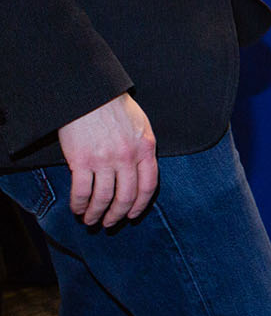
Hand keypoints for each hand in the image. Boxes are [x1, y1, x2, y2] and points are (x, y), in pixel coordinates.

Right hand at [57, 93, 158, 226]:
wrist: (90, 92)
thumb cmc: (114, 105)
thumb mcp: (141, 125)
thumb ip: (142, 148)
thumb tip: (141, 169)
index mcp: (146, 149)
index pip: (148, 186)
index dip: (139, 205)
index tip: (132, 215)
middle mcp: (128, 157)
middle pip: (126, 196)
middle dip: (117, 215)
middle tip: (109, 223)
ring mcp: (105, 160)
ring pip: (103, 198)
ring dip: (96, 213)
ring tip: (90, 220)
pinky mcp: (81, 160)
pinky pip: (82, 191)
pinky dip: (79, 204)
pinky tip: (77, 209)